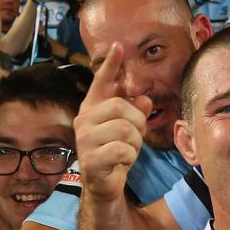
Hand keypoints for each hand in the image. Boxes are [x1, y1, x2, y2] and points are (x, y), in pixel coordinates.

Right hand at [73, 42, 149, 203]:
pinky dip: (129, 156)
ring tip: (128, 150)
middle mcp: (84, 120)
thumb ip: (135, 112)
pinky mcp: (90, 159)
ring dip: (135, 142)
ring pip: (125, 129)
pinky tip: (121, 161)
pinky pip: (122, 150)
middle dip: (137, 123)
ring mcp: (84, 140)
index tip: (119, 46)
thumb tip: (145, 100)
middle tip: (135, 136)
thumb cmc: (115, 151)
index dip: (111, 65)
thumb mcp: (129, 128)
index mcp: (93, 108)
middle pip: (121, 107)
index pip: (101, 82)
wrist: (103, 183)